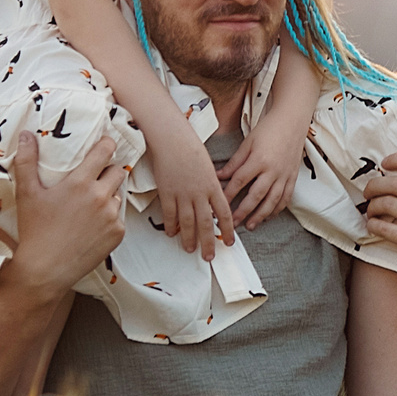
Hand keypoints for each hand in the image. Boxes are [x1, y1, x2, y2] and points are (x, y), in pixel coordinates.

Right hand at [0, 133, 125, 298]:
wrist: (45, 270)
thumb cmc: (34, 231)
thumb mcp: (27, 193)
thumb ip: (27, 161)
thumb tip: (26, 134)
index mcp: (80, 183)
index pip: (105, 151)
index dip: (106, 145)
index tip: (104, 145)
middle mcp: (101, 197)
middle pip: (117, 171)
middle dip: (108, 171)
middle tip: (94, 178)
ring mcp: (112, 216)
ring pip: (118, 195)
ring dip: (109, 195)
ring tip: (90, 205)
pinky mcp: (118, 234)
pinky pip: (119, 218)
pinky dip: (109, 218)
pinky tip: (92, 225)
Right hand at [145, 118, 230, 258]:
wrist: (172, 138)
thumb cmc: (190, 147)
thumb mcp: (208, 167)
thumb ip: (211, 185)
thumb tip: (212, 200)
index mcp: (213, 186)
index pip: (224, 214)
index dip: (228, 230)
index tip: (229, 242)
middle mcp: (200, 193)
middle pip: (206, 224)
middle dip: (208, 243)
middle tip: (210, 256)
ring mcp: (182, 194)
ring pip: (187, 223)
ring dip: (189, 239)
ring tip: (190, 250)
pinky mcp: (166, 193)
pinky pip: (169, 215)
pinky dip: (171, 226)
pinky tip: (172, 234)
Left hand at [221, 108, 305, 227]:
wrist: (292, 121)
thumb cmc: (269, 129)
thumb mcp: (248, 142)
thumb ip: (235, 162)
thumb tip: (219, 176)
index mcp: (259, 159)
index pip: (240, 181)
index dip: (228, 195)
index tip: (219, 205)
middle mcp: (273, 170)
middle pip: (256, 196)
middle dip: (243, 212)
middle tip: (232, 224)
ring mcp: (285, 175)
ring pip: (272, 201)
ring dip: (260, 216)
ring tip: (250, 225)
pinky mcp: (293, 177)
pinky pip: (286, 197)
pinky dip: (277, 209)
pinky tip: (269, 215)